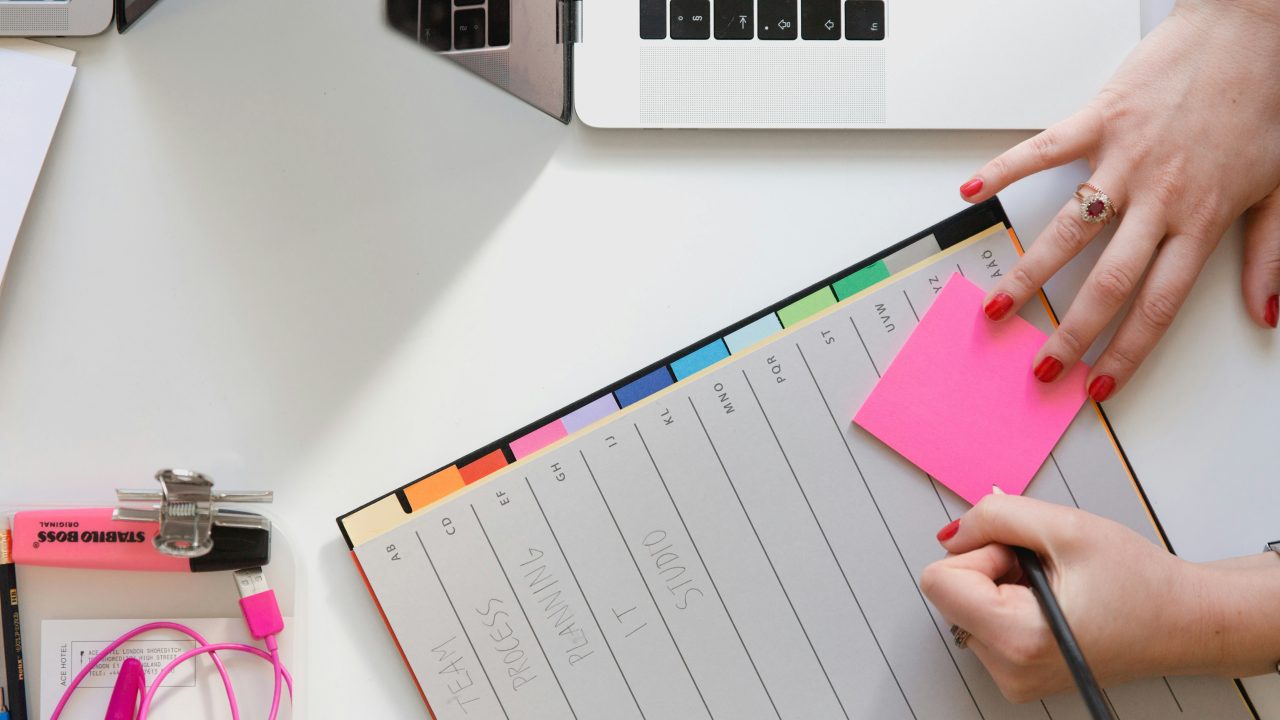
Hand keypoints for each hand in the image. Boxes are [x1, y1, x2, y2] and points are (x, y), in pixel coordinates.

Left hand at [920, 495, 1209, 701]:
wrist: (1186, 622)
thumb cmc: (1140, 581)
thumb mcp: (1066, 526)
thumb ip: (995, 517)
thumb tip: (952, 532)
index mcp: (1018, 639)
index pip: (939, 581)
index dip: (979, 553)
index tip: (1023, 555)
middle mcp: (1008, 669)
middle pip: (949, 593)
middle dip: (991, 567)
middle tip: (1046, 570)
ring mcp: (1011, 677)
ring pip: (966, 605)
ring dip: (1002, 584)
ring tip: (1057, 588)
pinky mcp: (1017, 675)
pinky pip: (984, 622)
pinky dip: (1010, 603)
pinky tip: (1054, 604)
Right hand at [959, 0, 1279, 401]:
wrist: (1254, 29)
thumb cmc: (1266, 101)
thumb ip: (1270, 255)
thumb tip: (1265, 312)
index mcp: (1202, 219)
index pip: (1158, 305)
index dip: (1126, 353)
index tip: (1098, 385)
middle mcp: (1159, 197)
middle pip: (1106, 283)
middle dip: (1069, 335)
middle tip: (1040, 366)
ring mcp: (1124, 159)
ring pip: (1067, 232)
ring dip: (1028, 275)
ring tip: (998, 306)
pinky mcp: (1100, 119)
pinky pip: (1041, 151)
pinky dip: (1003, 170)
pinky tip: (973, 192)